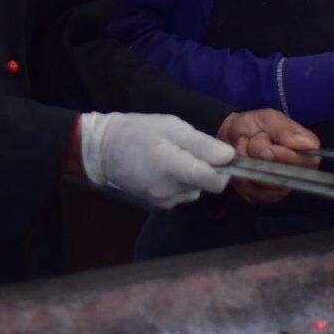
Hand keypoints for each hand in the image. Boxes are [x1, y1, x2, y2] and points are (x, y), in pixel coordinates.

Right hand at [77, 112, 232, 208]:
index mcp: (173, 167)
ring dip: (192, 176)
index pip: (214, 182)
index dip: (225, 170)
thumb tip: (229, 157)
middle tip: (187, 148)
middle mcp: (170, 191)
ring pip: (195, 191)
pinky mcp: (158, 205)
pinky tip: (165, 169)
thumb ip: (201, 144)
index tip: (221, 156)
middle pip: (206, 186)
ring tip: (173, 157)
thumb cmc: (139, 132)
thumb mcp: (172, 127)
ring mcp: (163, 201)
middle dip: (205, 168)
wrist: (104, 150)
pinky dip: (181, 183)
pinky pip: (182, 195)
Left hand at [217, 109, 320, 203]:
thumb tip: (305, 144)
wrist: (230, 136)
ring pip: (267, 184)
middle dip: (262, 158)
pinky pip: (254, 193)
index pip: (308, 161)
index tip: (268, 148)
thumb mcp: (268, 118)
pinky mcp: (266, 196)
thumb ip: (285, 130)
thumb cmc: (253, 125)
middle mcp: (299, 171)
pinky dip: (242, 177)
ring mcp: (283, 186)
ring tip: (244, 151)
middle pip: (286, 174)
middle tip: (251, 143)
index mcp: (306, 149)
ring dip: (249, 165)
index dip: (287, 157)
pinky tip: (241, 164)